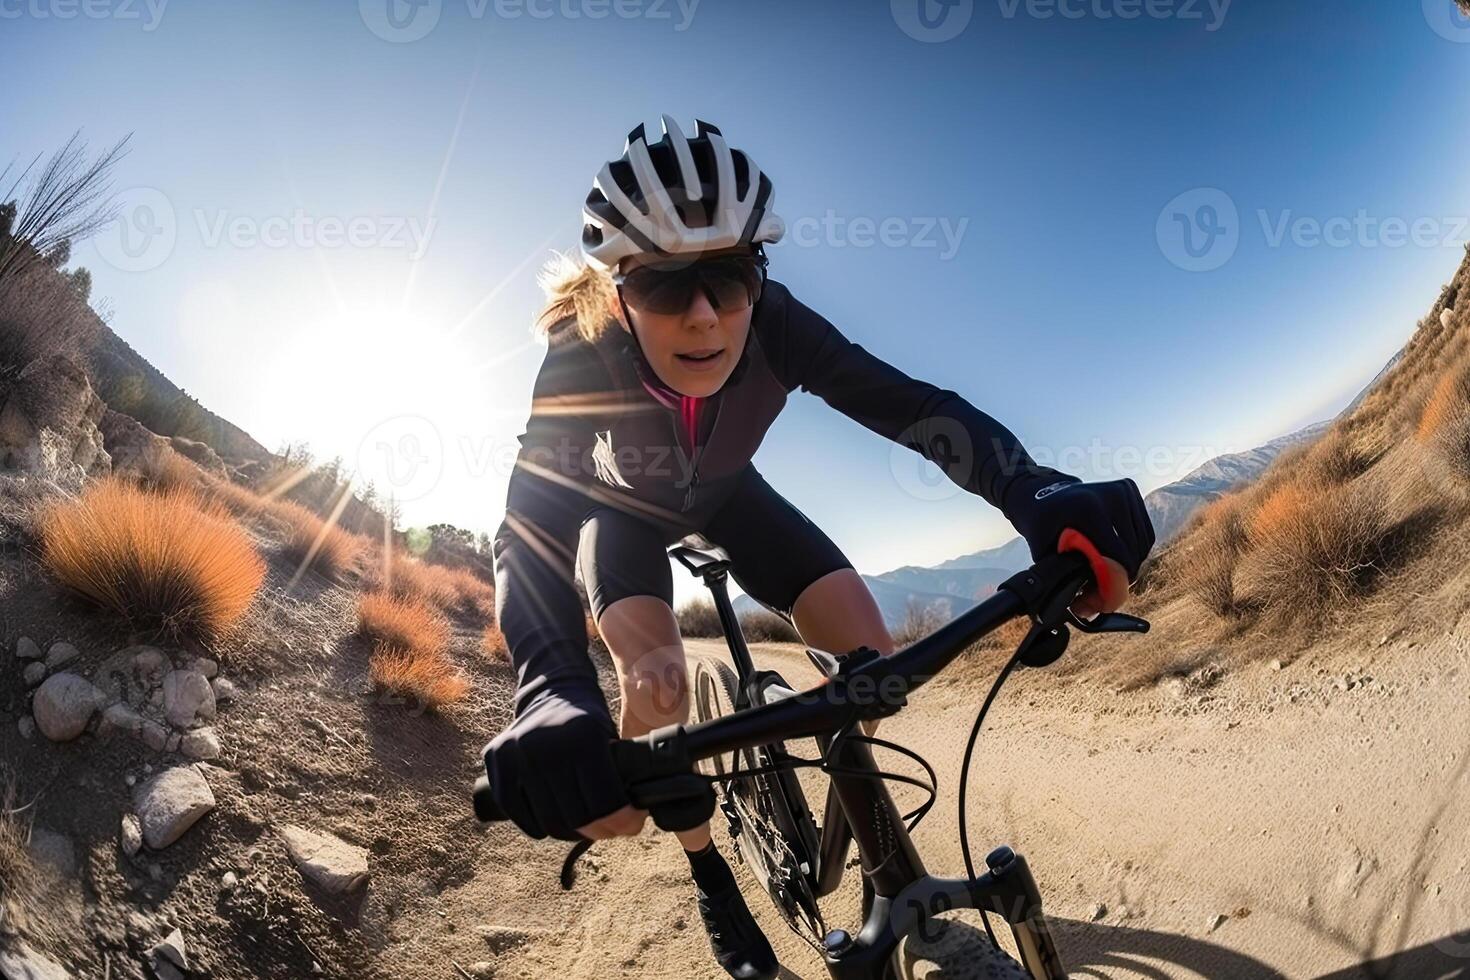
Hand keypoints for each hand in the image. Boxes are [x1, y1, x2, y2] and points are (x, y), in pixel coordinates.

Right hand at [480, 690, 646, 840]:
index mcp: (582, 736)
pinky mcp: (496, 758)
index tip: (630, 826)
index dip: (621, 821)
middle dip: (600, 830)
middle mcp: (546, 743)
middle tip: (610, 831)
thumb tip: (629, 818)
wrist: (551, 691)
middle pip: (577, 815)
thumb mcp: (608, 736)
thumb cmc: (585, 720)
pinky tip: (551, 825)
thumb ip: (618, 772)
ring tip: (585, 828)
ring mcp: (517, 751)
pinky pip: (515, 811)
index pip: (605, 799)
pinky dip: (536, 826)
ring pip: (547, 819)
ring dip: (570, 832)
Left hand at [1004, 476, 1155, 616]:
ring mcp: (1122, 490)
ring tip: (1109, 577)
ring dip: (1130, 565)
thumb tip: (1085, 611)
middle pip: (1133, 551)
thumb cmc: (1040, 525)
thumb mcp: (1043, 551)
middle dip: (1121, 578)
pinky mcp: (1129, 490)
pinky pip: (1144, 532)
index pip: (1117, 556)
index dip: (1113, 583)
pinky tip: (1117, 560)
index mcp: (1088, 508)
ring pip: (1143, 544)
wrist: (1039, 492)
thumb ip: (1063, 577)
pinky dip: (1135, 550)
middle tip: (1102, 595)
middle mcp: (1110, 495)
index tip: (1101, 600)